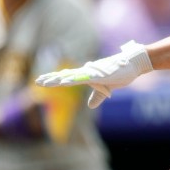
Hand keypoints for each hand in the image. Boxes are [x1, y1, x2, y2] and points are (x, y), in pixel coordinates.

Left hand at [34, 40, 152, 108]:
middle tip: (37, 82)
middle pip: (65, 76)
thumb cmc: (121, 73)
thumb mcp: (106, 88)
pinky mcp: (99, 75)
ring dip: (57, 79)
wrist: (133, 64)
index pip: (67, 77)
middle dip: (51, 79)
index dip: (54, 79)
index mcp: (87, 76)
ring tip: (45, 82)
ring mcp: (92, 73)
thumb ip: (97, 96)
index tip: (41, 81)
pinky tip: (64, 81)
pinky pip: (83, 77)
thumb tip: (90, 105)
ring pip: (71, 76)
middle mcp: (87, 72)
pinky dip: (72, 79)